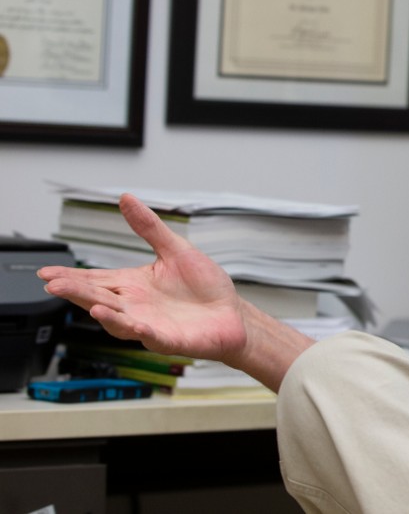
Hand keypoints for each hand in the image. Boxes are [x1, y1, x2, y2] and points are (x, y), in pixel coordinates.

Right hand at [39, 193, 247, 362]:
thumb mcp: (176, 249)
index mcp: (134, 285)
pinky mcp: (169, 339)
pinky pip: (151, 337)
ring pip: (119, 321)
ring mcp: (150, 324)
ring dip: (105, 315)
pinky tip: (133, 323)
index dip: (72, 277)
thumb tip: (126, 198)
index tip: (46, 272)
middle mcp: (136, 306)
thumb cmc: (205, 286)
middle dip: (77, 293)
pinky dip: (140, 330)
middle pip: (100, 299)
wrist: (232, 314)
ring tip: (90, 305)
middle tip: (54, 285)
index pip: (96, 279)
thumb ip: (149, 228)